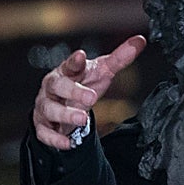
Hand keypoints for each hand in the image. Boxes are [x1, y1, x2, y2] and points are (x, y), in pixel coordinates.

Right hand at [32, 34, 147, 149]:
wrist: (64, 103)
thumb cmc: (82, 84)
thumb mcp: (102, 71)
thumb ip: (120, 58)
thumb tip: (140, 41)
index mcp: (67, 71)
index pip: (69, 64)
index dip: (74, 61)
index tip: (81, 56)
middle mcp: (52, 86)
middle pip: (57, 86)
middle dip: (73, 91)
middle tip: (91, 98)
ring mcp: (46, 105)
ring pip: (49, 109)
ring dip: (65, 114)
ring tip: (82, 119)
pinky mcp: (43, 124)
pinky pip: (44, 132)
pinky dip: (55, 138)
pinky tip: (68, 143)